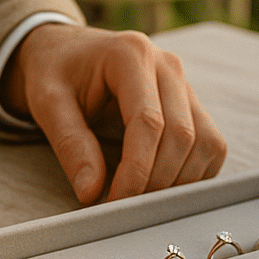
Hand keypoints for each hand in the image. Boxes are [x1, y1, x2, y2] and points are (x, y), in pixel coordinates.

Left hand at [5, 24, 225, 203]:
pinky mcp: (192, 104)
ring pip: (206, 142)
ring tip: (141, 198)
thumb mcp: (48, 103)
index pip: (148, 121)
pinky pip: (211, 145)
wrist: (68, 52)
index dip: (137, 169)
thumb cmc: (55, 73)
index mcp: (130, 55)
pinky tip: (160, 185)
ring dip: (179, 180)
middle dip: (156, 180)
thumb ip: (70, 145)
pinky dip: (193, 173)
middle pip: (182, 135)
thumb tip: (91, 192)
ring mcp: (185, 83)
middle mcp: (167, 65)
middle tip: (125, 206)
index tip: (115, 201)